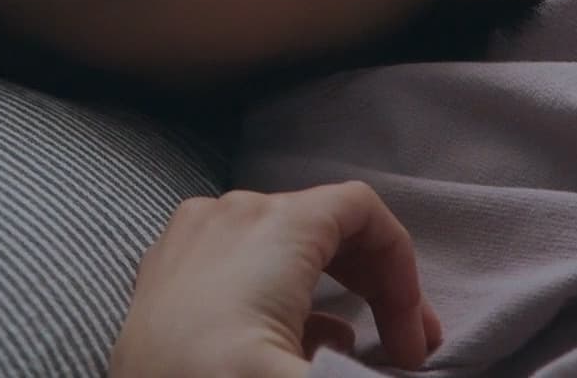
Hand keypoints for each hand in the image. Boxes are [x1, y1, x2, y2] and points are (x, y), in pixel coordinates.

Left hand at [109, 181, 444, 377]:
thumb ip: (365, 371)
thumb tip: (396, 369)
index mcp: (274, 224)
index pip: (364, 213)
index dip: (405, 275)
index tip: (413, 348)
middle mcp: (228, 214)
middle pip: (325, 225)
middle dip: (375, 284)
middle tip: (404, 349)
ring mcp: (188, 240)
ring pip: (283, 246)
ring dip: (332, 293)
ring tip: (359, 352)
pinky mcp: (163, 274)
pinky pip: (241, 266)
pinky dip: (282, 299)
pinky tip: (298, 346)